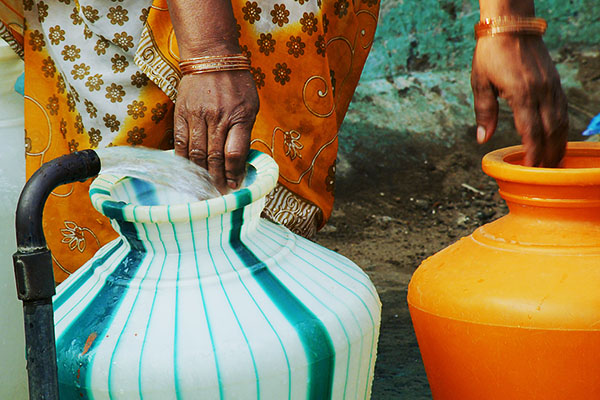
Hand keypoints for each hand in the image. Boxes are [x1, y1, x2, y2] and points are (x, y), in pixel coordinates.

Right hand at [174, 70, 258, 192]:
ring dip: (202, 174)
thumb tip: (240, 162)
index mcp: (239, 116)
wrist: (211, 57)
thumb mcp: (251, 106)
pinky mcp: (181, 113)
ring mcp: (197, 115)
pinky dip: (184, 160)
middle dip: (218, 179)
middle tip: (219, 193)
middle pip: (215, 157)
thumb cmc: (237, 84)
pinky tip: (189, 171)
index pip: (235, 153)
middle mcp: (217, 118)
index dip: (234, 174)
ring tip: (206, 186)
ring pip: (197, 153)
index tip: (234, 186)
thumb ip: (245, 132)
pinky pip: (181, 143)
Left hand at [471, 35, 567, 166]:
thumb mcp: (480, 83)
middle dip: (548, 154)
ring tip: (553, 162)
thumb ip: (484, 112)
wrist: (512, 26)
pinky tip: (557, 138)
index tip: (530, 170)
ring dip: (558, 144)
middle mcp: (541, 92)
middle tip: (543, 174)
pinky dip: (562, 128)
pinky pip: (563, 110)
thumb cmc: (491, 53)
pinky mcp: (555, 82)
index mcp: (522, 94)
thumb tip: (482, 139)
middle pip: (551, 131)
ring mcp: (551, 87)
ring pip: (561, 121)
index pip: (531, 131)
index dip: (532, 153)